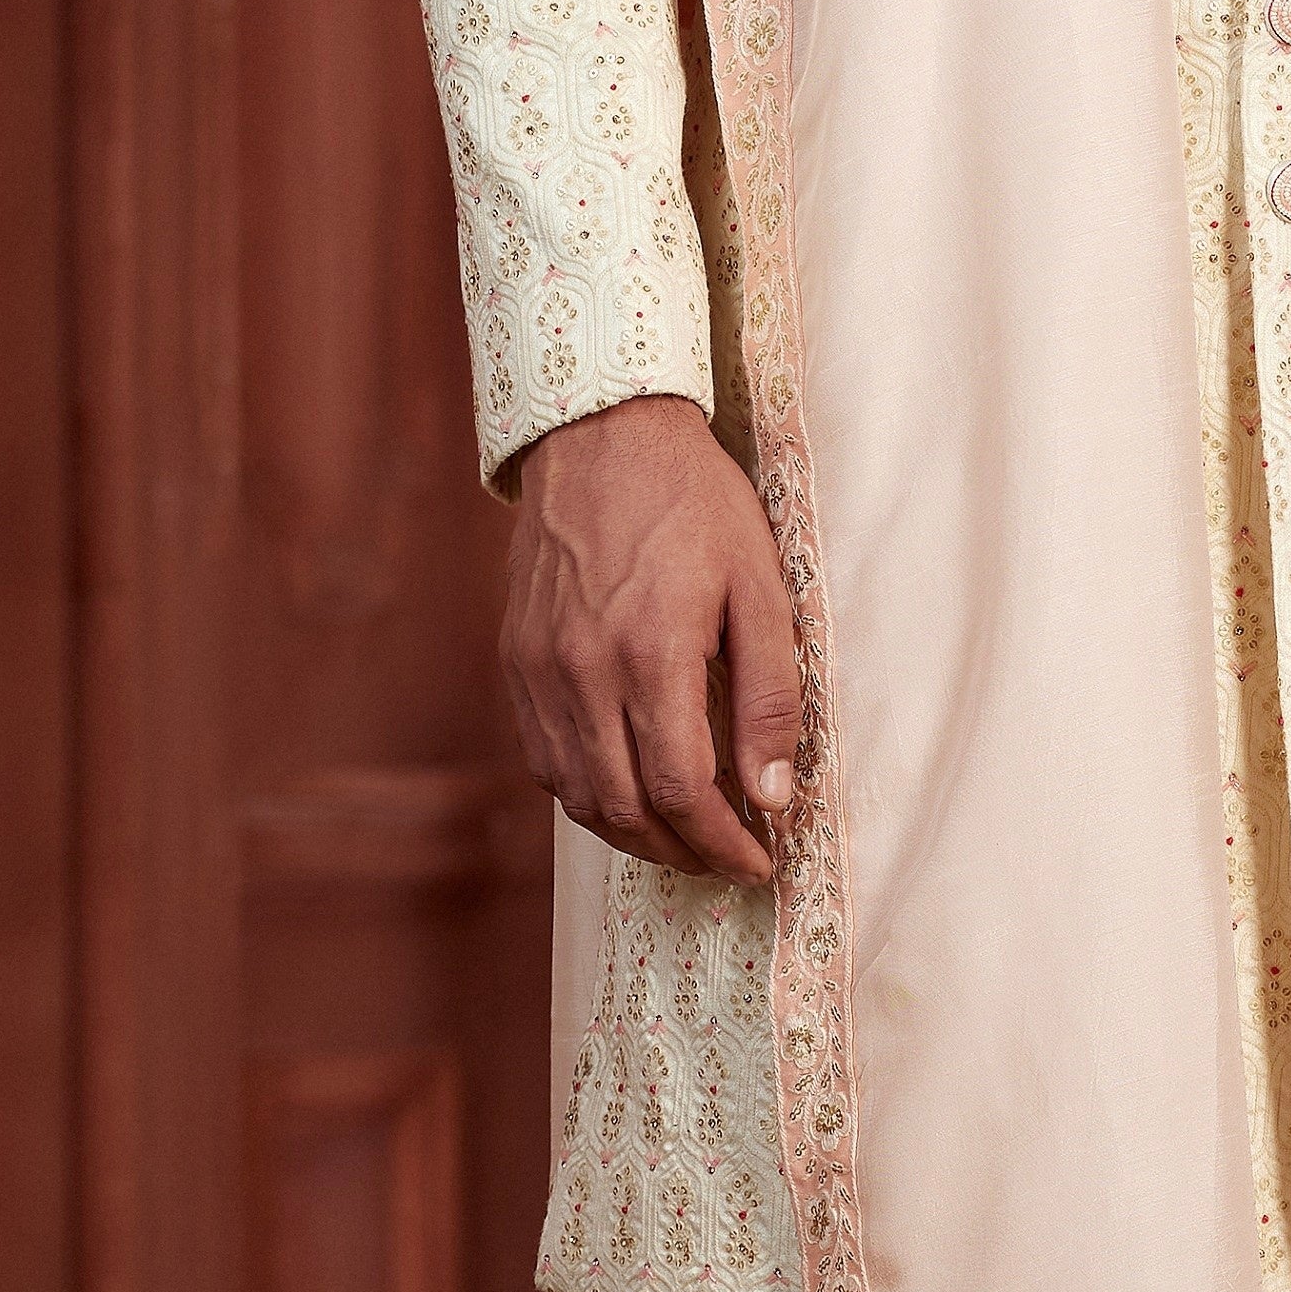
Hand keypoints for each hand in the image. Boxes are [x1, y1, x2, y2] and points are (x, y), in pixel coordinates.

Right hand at [501, 392, 801, 881]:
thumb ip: (769, 696)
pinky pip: (544, 758)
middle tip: (727, 860)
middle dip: (683, 853)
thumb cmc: (694, 502)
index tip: (760, 860)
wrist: (600, 431)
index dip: (724, 843)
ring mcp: (540, 669)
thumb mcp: (758, 586)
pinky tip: (627, 792)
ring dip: (632, 835)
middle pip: (626, 808)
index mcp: (651, 654)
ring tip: (683, 840)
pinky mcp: (517, 660)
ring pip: (578, 795)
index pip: (684, 791)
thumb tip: (774, 794)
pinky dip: (586, 795)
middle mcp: (583, 672)